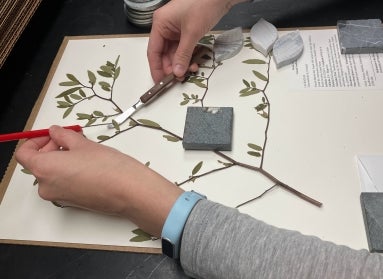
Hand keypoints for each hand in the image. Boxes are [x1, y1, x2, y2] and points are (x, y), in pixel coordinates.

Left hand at [15, 125, 182, 235]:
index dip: (36, 140)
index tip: (51, 134)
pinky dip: (70, 173)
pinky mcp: (72, 203)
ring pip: (52, 174)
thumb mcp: (84, 144)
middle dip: (52, 148)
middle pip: (39, 164)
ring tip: (85, 152)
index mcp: (44, 169)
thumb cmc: (108, 167)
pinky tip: (90, 166)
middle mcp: (47, 187)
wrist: (129, 191)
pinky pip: (63, 184)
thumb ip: (63, 136)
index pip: (25, 153)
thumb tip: (55, 132)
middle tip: (72, 139)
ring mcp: (59, 197)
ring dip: (62, 160)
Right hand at [147, 0, 244, 81]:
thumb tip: (177, 72)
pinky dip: (187, 56)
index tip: (159, 81)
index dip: (156, 67)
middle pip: (163, 53)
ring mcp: (176, 29)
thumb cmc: (203, 6)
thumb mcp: (192, 33)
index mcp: (160, 24)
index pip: (153, 50)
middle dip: (171, 67)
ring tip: (190, 70)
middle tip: (178, 79)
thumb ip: (183, 54)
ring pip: (174, 52)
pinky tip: (193, 63)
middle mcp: (165, 26)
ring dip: (181, 63)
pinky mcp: (186, 30)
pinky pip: (183, 48)